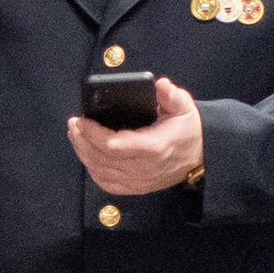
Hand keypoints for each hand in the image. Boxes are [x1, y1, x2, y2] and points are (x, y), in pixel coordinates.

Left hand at [65, 74, 206, 197]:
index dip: (94, 134)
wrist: (200, 156)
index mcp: (154, 147)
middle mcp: (145, 167)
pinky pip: (108, 184)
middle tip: (73, 124)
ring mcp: (140, 180)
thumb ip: (171, 95)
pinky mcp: (137, 187)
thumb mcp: (184, 107)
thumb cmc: (188, 129)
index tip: (81, 120)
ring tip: (75, 136)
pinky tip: (86, 157)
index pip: (115, 145)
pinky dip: (93, 171)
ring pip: (102, 171)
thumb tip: (160, 84)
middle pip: (103, 158)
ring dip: (84, 154)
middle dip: (83, 140)